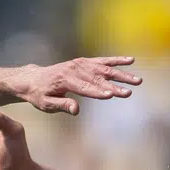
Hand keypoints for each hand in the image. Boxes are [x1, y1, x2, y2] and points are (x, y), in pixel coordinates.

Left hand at [8, 56, 139, 114]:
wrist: (33, 79)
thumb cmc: (39, 94)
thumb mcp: (45, 104)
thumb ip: (61, 105)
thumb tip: (76, 110)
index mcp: (64, 80)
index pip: (85, 87)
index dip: (98, 92)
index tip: (111, 95)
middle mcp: (74, 69)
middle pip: (98, 79)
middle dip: (115, 86)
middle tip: (129, 92)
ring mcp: (80, 64)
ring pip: (104, 69)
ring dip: (122, 74)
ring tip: (137, 81)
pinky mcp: (84, 62)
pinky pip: (102, 60)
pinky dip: (116, 60)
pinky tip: (131, 60)